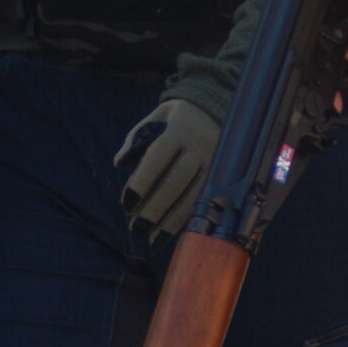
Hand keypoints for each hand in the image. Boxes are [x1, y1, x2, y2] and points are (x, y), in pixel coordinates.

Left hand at [115, 98, 222, 237]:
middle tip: (136, 229)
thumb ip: (137, 138)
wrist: (221, 106)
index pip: (157, 158)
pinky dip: (188, 218)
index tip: (126, 204)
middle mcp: (201, 144)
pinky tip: (173, 231)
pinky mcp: (227, 174)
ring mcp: (217, 160)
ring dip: (171, 222)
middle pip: (175, 182)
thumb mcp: (159, 117)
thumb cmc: (180, 117)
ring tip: (152, 239)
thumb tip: (120, 163)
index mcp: (180, 127)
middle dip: (154, 209)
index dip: (141, 183)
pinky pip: (206, 201)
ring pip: (193, 196)